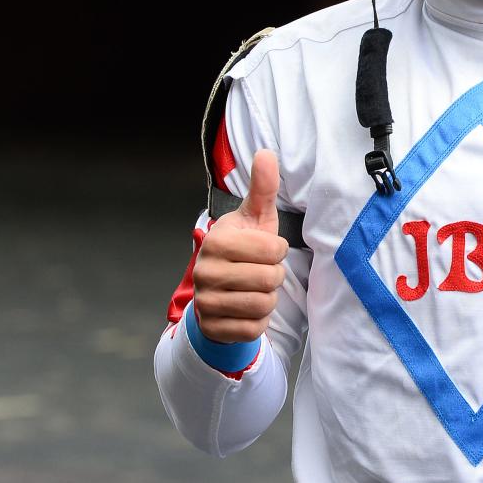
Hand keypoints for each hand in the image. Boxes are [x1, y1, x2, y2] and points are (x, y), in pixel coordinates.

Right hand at [192, 150, 288, 342]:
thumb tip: (267, 153)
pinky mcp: (212, 328)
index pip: (274, 250)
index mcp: (217, 240)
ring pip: (263, 305)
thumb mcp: (255, 218)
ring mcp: (205, 302)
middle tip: (260, 271)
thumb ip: (262, 188)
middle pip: (270, 279)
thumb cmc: (243, 249)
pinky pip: (253, 328)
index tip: (265, 250)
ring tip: (253, 288)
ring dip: (267, 299)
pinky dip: (258, 320)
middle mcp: (205, 271)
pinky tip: (246, 308)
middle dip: (274, 276)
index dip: (277, 251)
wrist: (218, 290)